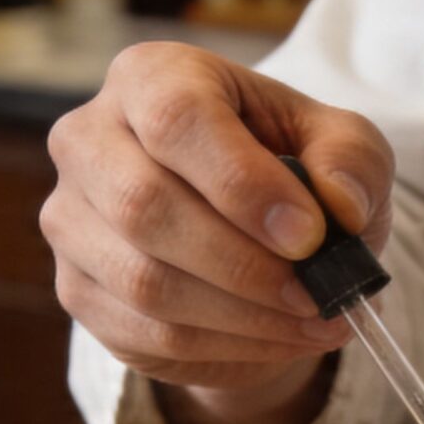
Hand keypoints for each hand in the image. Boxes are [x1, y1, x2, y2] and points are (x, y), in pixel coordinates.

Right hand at [41, 42, 395, 423]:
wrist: (253, 239)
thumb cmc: (292, 173)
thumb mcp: (343, 148)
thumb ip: (352, 161)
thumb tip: (340, 206)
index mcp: (150, 77)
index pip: (176, 118)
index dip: (243, 182)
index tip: (310, 234)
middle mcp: (89, 139)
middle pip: (145, 206)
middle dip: (246, 264)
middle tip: (319, 293)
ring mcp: (71, 219)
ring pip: (146, 282)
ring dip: (246, 316)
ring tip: (318, 320)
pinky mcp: (78, 290)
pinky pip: (148, 333)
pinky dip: (230, 346)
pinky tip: (283, 337)